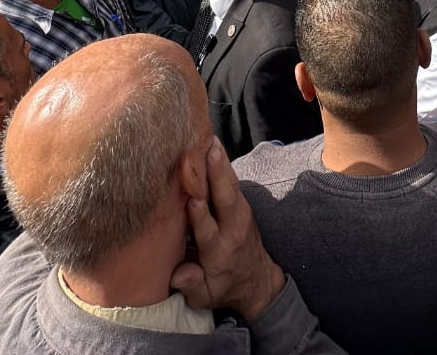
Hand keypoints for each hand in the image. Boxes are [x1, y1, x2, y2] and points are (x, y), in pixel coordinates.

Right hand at [169, 138, 284, 321]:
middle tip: (207, 150)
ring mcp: (241, 215)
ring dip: (222, 162)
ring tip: (210, 138)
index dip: (200, 216)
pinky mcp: (243, 206)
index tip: (192, 200)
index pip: (208, 231)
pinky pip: (232, 182)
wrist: (257, 281)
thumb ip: (190, 285)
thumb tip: (179, 273)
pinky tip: (214, 146)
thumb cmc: (222, 287)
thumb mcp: (204, 297)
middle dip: (217, 175)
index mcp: (219, 253)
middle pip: (225, 199)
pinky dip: (223, 164)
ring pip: (231, 185)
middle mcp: (232, 229)